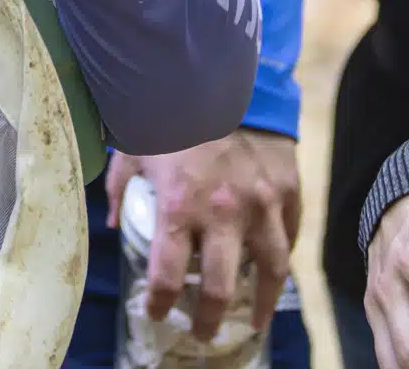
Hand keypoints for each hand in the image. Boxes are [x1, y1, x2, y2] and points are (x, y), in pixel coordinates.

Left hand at [107, 128, 300, 340]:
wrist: (221, 74)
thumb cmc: (172, 112)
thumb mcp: (134, 149)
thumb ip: (123, 189)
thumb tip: (117, 224)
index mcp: (180, 206)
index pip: (167, 276)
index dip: (160, 304)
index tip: (157, 314)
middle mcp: (223, 213)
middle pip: (219, 287)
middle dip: (209, 319)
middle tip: (204, 332)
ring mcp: (261, 204)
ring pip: (270, 271)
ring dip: (260, 303)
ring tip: (254, 320)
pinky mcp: (287, 190)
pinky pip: (290, 236)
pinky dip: (282, 257)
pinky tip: (274, 270)